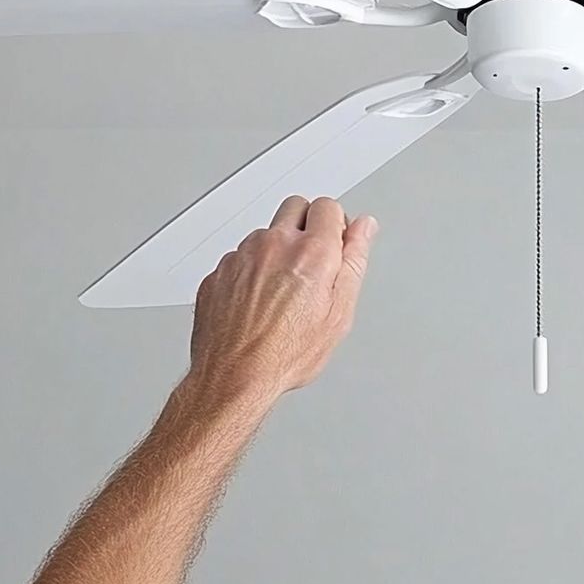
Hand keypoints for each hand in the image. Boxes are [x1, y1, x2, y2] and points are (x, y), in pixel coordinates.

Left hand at [183, 195, 377, 405]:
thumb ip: (354, 261)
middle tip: (311, 261)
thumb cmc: (285, 354)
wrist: (233, 376)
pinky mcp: (219, 270)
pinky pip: (241, 256)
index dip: (337, 227)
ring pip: (266, 233)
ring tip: (282, 292)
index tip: (336, 246)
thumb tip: (364, 230)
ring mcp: (242, 255)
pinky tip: (258, 301)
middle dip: (308, 225)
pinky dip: (252, 270)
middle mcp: (274, 245)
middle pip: (296, 207)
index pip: (328, 207)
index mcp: (312, 252)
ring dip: (278, 249)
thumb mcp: (339, 314)